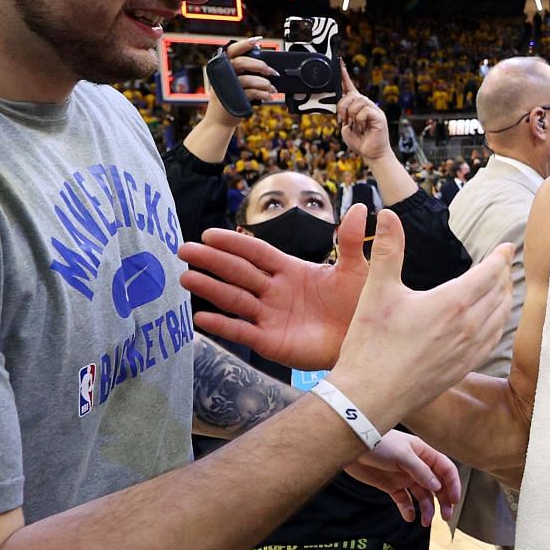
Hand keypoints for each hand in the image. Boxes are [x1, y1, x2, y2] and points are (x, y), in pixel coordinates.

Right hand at [179, 204, 369, 368]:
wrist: (364, 342)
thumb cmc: (359, 305)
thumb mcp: (356, 270)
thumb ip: (351, 241)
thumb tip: (363, 207)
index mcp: (290, 270)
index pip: (256, 253)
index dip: (234, 243)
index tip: (209, 234)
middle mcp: (274, 291)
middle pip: (238, 272)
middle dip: (212, 261)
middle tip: (184, 250)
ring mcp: (270, 316)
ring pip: (235, 299)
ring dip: (210, 289)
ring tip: (186, 279)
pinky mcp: (270, 342)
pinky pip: (242, 332)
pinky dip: (222, 326)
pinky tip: (201, 318)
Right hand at [203, 38, 280, 121]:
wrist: (220, 121)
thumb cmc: (230, 99)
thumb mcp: (234, 83)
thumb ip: (244, 73)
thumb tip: (264, 64)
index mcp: (222, 68)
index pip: (232, 50)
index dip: (245, 44)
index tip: (258, 40)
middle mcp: (223, 75)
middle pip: (242, 62)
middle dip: (260, 65)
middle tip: (272, 72)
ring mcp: (227, 87)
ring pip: (248, 79)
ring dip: (264, 83)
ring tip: (271, 88)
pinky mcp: (233, 99)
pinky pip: (252, 93)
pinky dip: (263, 94)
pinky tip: (268, 96)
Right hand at [326, 207, 511, 429]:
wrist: (370, 397)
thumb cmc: (371, 344)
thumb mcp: (377, 291)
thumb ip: (389, 250)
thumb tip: (389, 213)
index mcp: (451, 303)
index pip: (489, 274)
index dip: (500, 258)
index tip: (507, 247)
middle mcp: (467, 327)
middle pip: (500, 294)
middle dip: (504, 275)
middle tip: (504, 263)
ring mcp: (468, 351)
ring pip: (500, 319)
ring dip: (505, 299)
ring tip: (504, 287)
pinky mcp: (463, 368)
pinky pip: (493, 341)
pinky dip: (499, 325)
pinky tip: (493, 322)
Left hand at [336, 64, 391, 164]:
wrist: (372, 154)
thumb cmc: (360, 142)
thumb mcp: (346, 126)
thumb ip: (344, 114)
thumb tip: (341, 104)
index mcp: (359, 106)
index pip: (351, 87)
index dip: (344, 76)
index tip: (339, 63)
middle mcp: (367, 105)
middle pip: (351, 95)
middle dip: (343, 107)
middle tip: (344, 119)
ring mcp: (374, 110)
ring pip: (357, 102)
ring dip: (351, 115)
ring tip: (356, 125)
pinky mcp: (379, 116)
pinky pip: (364, 111)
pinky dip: (359, 120)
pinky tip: (363, 127)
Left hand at [342, 430, 461, 524]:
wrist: (353, 445)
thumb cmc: (379, 444)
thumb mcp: (402, 455)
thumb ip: (420, 471)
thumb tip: (438, 487)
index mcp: (424, 454)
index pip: (446, 470)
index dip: (453, 485)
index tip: (454, 501)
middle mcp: (418, 466)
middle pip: (437, 486)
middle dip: (444, 501)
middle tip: (445, 517)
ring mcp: (405, 477)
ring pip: (422, 496)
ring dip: (427, 509)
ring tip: (425, 522)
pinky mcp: (391, 485)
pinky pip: (404, 500)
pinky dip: (408, 509)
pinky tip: (409, 517)